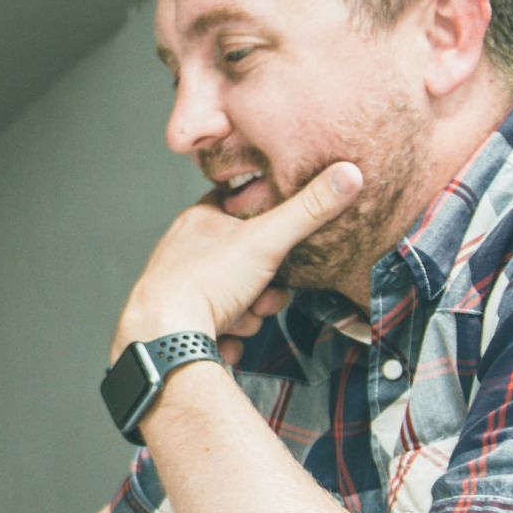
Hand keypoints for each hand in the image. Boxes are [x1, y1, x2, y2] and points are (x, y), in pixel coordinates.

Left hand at [110, 162, 360, 361]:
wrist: (165, 338)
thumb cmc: (206, 282)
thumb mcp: (266, 239)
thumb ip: (308, 210)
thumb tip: (348, 173)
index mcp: (199, 221)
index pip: (241, 208)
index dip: (268, 227)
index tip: (280, 244)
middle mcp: (185, 252)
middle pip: (245, 263)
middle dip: (264, 287)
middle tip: (262, 295)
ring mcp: (179, 288)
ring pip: (235, 298)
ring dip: (247, 315)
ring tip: (237, 318)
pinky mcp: (178, 323)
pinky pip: (217, 329)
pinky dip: (227, 337)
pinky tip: (222, 339)